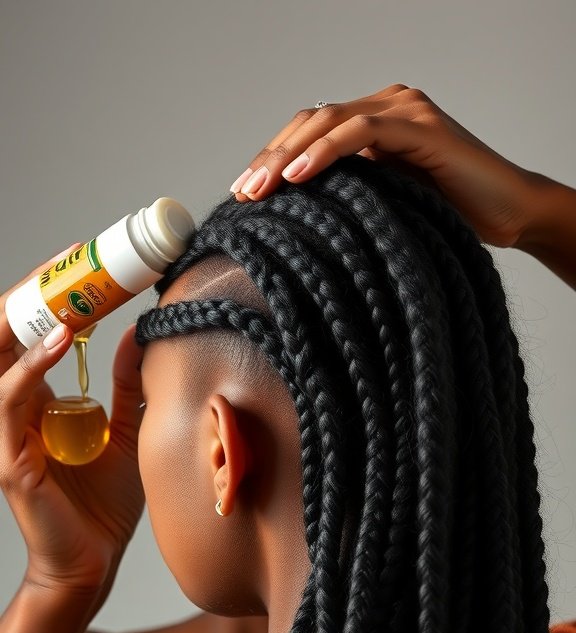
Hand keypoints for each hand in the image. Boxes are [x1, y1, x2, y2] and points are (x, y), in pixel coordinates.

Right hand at [0, 252, 144, 596]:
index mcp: (38, 401)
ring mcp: (6, 433)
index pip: (32, 335)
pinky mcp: (8, 458)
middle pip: (7, 337)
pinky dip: (29, 368)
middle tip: (70, 260)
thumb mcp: (125, 431)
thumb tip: (138, 333)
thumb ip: (124, 386)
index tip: (86, 264)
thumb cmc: (103, 504)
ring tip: (64, 290)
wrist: (93, 561)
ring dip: (29, 320)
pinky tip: (58, 343)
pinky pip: (8, 402)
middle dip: (35, 295)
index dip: (53, 298)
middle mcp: (16, 410)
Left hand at [229, 83, 540, 249]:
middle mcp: (387, 106)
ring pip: (329, 120)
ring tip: (260, 189)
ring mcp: (405, 110)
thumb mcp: (382, 206)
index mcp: (374, 123)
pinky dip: (326, 151)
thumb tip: (292, 221)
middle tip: (242, 195)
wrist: (511, 214)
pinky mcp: (421, 126)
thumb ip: (346, 197)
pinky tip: (299, 175)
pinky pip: (362, 131)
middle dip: (270, 158)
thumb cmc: (448, 218)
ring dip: (288, 155)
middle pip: (311, 121)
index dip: (272, 159)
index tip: (243, 196)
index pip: (309, 131)